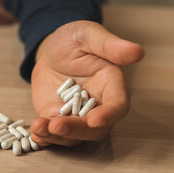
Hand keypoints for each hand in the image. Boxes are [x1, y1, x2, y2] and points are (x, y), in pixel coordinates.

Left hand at [30, 21, 143, 145]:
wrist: (50, 51)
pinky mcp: (59, 119)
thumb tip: (138, 52)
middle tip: (56, 125)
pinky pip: (56, 134)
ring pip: (75, 135)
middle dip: (77, 129)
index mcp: (111, 84)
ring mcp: (77, 115)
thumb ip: (111, 46)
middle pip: (95, 128)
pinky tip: (35, 135)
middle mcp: (98, 104)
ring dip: (57, 136)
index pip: (118, 105)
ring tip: (38, 128)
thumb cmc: (72, 40)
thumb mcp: (88, 35)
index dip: (109, 114)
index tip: (95, 120)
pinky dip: (45, 138)